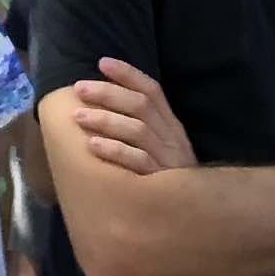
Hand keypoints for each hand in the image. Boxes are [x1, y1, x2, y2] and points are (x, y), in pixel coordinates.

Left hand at [61, 59, 200, 175]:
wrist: (196, 212)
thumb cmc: (168, 179)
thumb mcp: (163, 148)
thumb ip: (142, 127)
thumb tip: (104, 105)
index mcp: (171, 126)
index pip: (153, 91)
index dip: (128, 74)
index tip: (102, 63)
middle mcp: (171, 138)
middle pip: (141, 106)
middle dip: (108, 93)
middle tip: (80, 88)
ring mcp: (167, 159)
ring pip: (137, 130)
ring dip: (106, 120)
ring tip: (78, 115)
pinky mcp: (160, 182)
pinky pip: (138, 162)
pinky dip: (115, 151)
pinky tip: (93, 146)